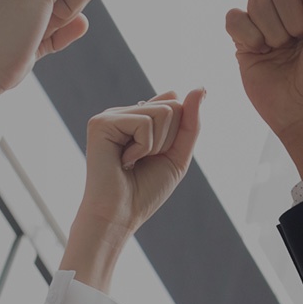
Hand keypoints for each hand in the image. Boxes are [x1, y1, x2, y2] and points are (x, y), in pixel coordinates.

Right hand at [0, 0, 93, 97]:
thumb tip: (84, 21)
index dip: (46, 20)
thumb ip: (59, 29)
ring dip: (60, 17)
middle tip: (23, 32)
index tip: (18, 32)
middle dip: (55, 17)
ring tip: (27, 26)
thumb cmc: (0, 61)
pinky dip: (69, 14)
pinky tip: (39, 21)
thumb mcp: (34, 41)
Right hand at [75, 89, 207, 232]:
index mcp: (138, 117)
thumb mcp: (178, 154)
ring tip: (133, 161)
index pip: (177, 103)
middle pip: (174, 105)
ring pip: (163, 112)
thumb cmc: (145, 190)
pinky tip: (124, 161)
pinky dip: (143, 148)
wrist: (120, 216)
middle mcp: (123, 112)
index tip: (156, 157)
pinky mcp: (101, 123)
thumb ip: (191, 122)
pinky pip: (145, 123)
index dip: (177, 135)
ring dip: (157, 145)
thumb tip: (200, 87)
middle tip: (143, 161)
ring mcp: (110, 116)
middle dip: (169, 140)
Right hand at [227, 0, 302, 176]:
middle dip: (292, 19)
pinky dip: (247, 35)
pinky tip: (261, 52)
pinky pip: (233, 17)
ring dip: (273, 31)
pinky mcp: (243, 40)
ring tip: (284, 51)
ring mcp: (265, 23)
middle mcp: (289, 7)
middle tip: (302, 44)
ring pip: (255, 1)